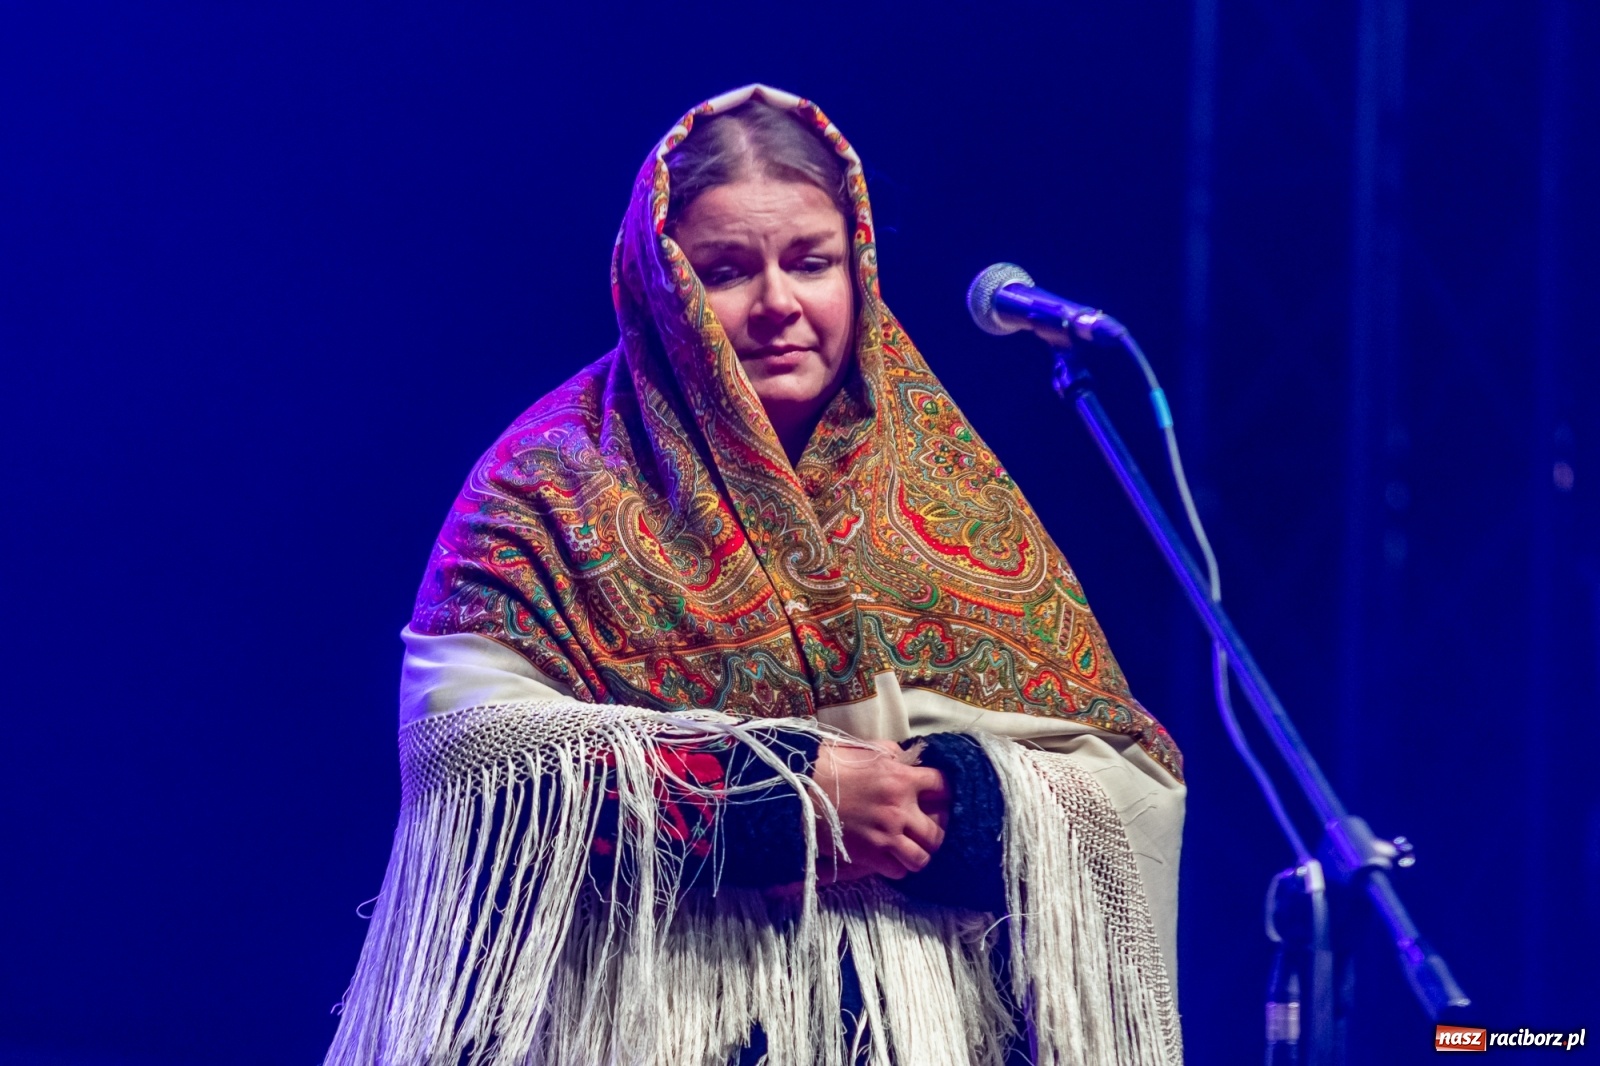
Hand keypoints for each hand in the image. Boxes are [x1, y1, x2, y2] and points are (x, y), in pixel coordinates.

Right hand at [810, 738, 950, 881]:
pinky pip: (899, 871)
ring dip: (918, 854)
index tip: (936, 796)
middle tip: (924, 829)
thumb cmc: (828, 765)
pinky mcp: (870, 855)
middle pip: (938, 832)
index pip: (943, 786)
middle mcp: (899, 809)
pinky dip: (896, 867)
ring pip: (922, 858)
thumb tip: (907, 759)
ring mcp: (886, 835)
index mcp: (901, 778)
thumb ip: (891, 753)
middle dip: (934, 831)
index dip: (943, 791)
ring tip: (909, 848)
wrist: (798, 790)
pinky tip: (889, 857)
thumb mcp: (864, 749)